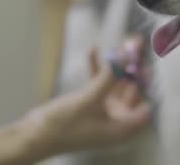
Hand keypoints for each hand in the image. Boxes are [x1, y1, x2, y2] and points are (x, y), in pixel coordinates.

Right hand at [22, 36, 151, 158]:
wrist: (32, 136)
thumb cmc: (63, 125)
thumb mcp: (89, 99)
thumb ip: (109, 77)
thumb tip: (126, 57)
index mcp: (122, 127)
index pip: (145, 105)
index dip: (147, 84)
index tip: (145, 61)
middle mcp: (116, 120)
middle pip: (132, 91)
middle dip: (133, 67)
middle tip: (136, 43)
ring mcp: (103, 112)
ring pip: (115, 85)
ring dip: (117, 65)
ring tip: (122, 42)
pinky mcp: (89, 105)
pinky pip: (98, 84)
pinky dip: (97, 69)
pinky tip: (93, 50)